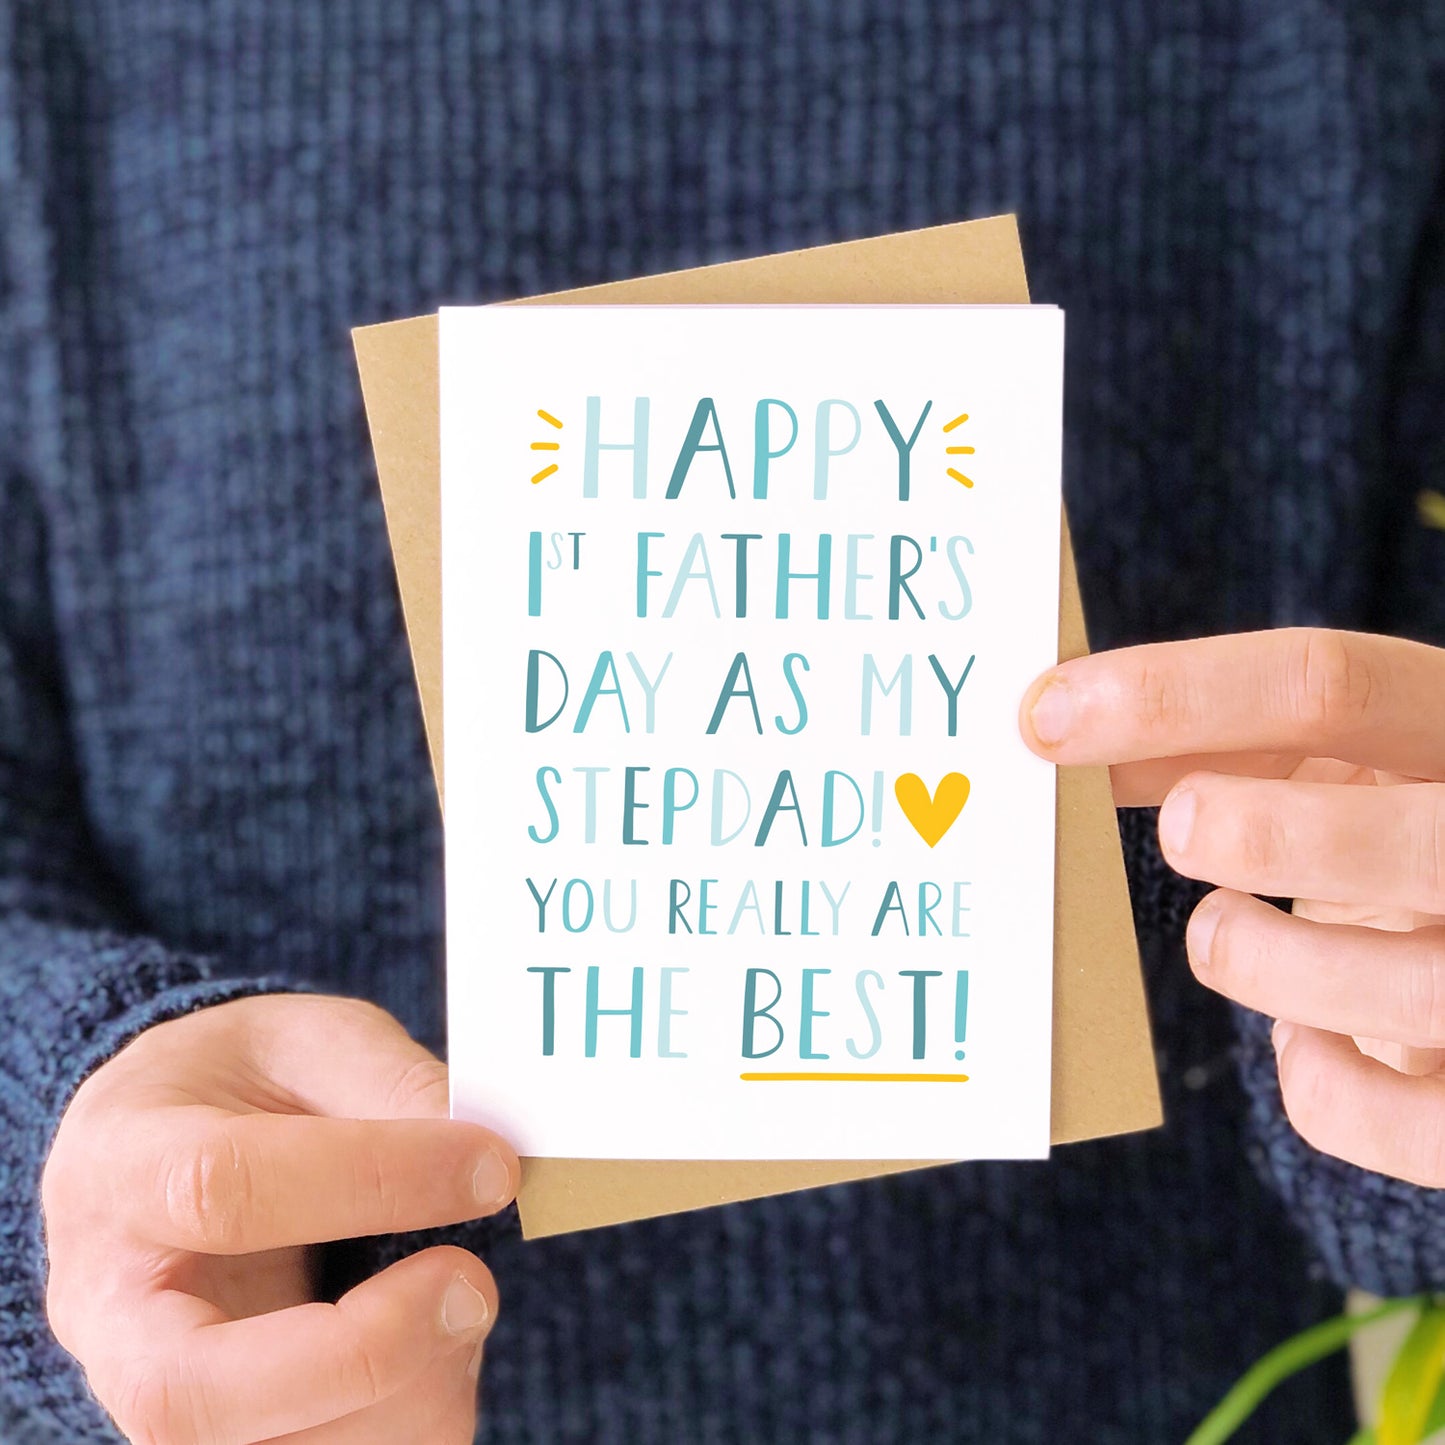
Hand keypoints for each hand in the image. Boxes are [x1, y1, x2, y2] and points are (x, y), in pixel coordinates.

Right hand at [42, 994, 519, 1443]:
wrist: (161, 1151)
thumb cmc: (238, 1086)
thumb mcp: (306, 1038)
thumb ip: (387, 1083)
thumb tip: (484, 1151)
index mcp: (124, 1168)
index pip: (223, 1191)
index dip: (374, 1179)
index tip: (491, 1166)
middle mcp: (114, 1312)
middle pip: (194, 1393)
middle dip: (363, 1352)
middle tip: (472, 1284)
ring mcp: (160, 1396)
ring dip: (410, 1392)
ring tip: (463, 1297)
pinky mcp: (227, 1438)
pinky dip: (414, 1415)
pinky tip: (441, 1342)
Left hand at [1020, 627, 1444, 1186]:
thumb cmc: (1379, 830)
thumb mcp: (1326, 763)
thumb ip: (1214, 744)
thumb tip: (1056, 731)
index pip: (1331, 684)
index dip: (1174, 695)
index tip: (1044, 718)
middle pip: (1407, 839)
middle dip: (1263, 836)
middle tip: (1177, 833)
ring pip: (1403, 990)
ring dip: (1261, 959)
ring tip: (1222, 931)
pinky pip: (1399, 1119)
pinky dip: (1319, 1082)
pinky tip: (1302, 1037)